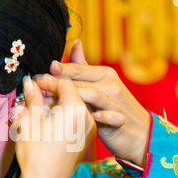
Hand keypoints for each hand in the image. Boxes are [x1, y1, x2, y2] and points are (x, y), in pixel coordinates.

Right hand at [14, 75, 94, 177]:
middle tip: (34, 91)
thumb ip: (33, 99)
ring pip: (74, 105)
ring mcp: (88, 128)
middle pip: (72, 92)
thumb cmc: (37, 156)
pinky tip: (47, 116)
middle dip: (52, 89)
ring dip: (57, 101)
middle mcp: (87, 117)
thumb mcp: (30, 123)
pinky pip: (76, 117)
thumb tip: (30, 83)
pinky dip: (63, 112)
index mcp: (75, 110)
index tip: (34, 82)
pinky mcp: (85, 138)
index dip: (48, 79)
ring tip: (38, 105)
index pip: (65, 83)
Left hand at [50, 40, 150, 166]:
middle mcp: (111, 85)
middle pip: (81, 82)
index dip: (57, 71)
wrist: (140, 133)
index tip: (37, 75)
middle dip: (58, 83)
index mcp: (104, 74)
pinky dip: (102, 116)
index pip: (77, 70)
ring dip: (73, 97)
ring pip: (93, 95)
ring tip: (53, 101)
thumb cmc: (115, 107)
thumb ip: (85, 66)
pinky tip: (90, 116)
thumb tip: (75, 43)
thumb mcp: (101, 84)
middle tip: (38, 85)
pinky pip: (111, 116)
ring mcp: (117, 102)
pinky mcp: (120, 120)